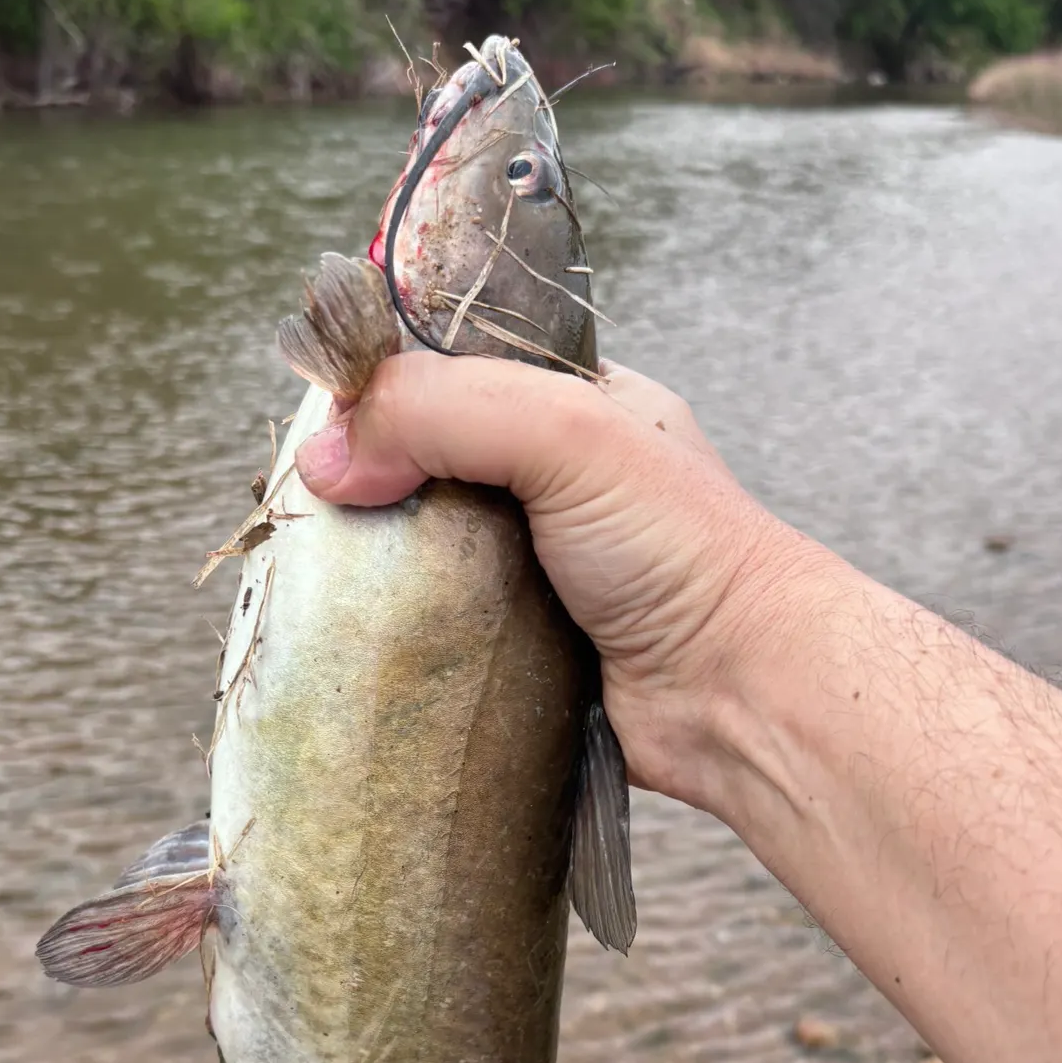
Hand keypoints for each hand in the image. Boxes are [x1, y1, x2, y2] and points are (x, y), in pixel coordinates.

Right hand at [294, 351, 831, 817]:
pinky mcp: (514, 634)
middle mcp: (551, 476)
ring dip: (377, 555)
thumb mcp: (569, 434)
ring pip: (420, 539)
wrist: (740, 696)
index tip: (327, 422)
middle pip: (423, 454)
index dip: (385, 385)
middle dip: (370, 475)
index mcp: (574, 402)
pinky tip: (363, 625)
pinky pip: (433, 613)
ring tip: (330, 570)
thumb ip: (446, 411)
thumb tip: (328, 458)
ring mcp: (532, 559)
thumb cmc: (681, 550)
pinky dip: (398, 618)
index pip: (451, 365)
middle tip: (320, 506)